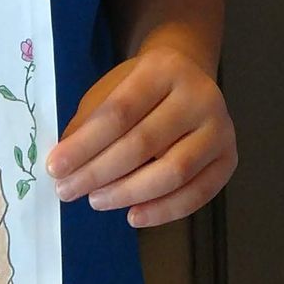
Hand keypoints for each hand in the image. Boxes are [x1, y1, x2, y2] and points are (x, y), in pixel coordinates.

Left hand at [48, 48, 235, 229]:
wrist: (189, 75)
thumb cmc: (140, 88)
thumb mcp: (109, 90)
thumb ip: (88, 123)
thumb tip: (65, 167)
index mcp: (163, 68)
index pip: (120, 112)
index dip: (85, 144)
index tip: (55, 168)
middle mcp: (198, 95)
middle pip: (144, 143)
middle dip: (99, 172)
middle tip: (68, 191)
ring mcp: (220, 127)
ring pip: (173, 172)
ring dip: (128, 193)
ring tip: (96, 201)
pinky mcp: (229, 157)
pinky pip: (197, 194)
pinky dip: (163, 211)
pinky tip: (133, 215)